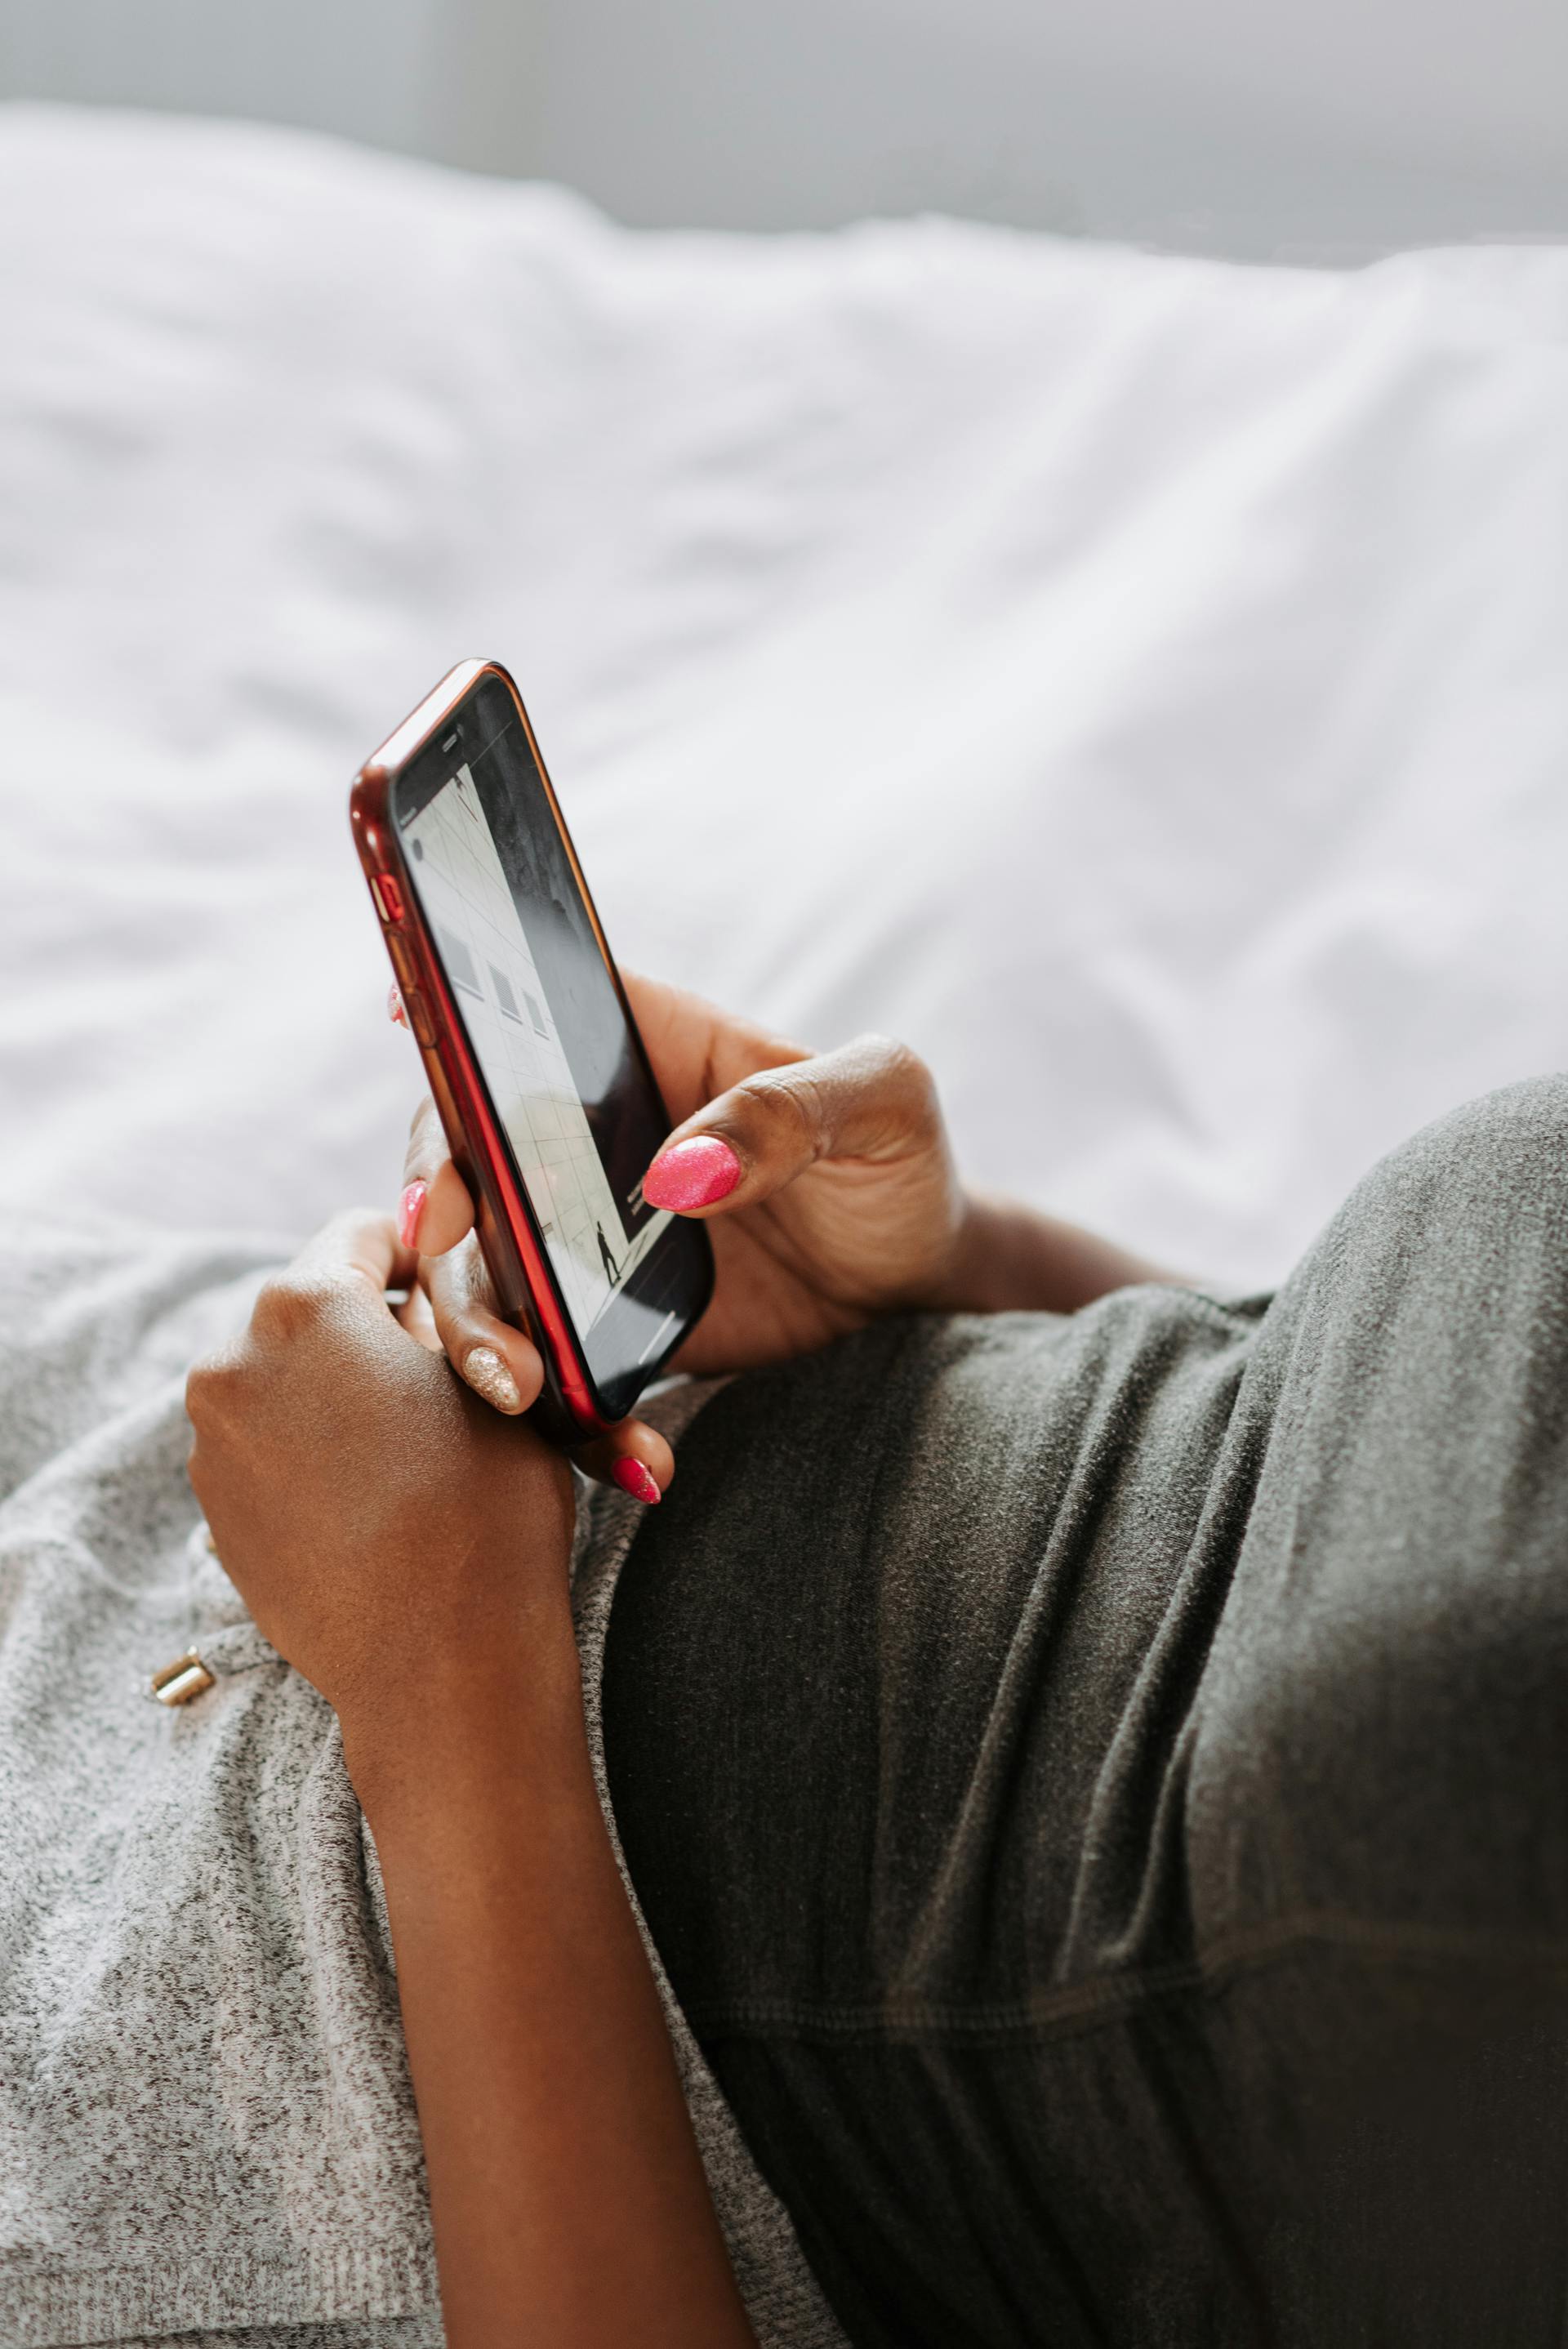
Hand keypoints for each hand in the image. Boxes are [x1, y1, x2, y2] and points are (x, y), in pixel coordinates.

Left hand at [186, 1210, 577, 1777]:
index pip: (366, 1233)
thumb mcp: (504, 1382)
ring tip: (413, 1448)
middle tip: (449, 1378)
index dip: (423, 1256)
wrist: (439, 1665)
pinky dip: (314, 1453)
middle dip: (376, 1330)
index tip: (455, 1293)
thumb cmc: (486, 1514)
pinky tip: (375, 1497)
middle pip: (316, 1309)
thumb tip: (432, 1275)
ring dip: (341, 1392)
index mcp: (306, 1305)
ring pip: (288, 1380)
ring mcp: (212, 1442)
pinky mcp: (213, 1508)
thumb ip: (458, 1309)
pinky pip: (268, 1447)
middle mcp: (234, 1361)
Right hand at [400, 973, 967, 1421]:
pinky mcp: (600, 1327)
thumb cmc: (900, 1160)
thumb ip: (784, 1114)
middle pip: (464, 1154)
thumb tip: (679, 1172)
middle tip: (447, 1254)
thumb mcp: (881, 1104)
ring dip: (474, 1329)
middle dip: (439, 1210)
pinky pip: (550, 1369)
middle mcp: (587, 1138)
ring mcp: (582, 1237)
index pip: (522, 1015)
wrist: (920, 1286)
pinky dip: (566, 1420)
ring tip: (521, 1386)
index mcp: (642, 1046)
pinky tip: (634, 1459)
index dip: (450, 1023)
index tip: (404, 1025)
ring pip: (483, 1274)